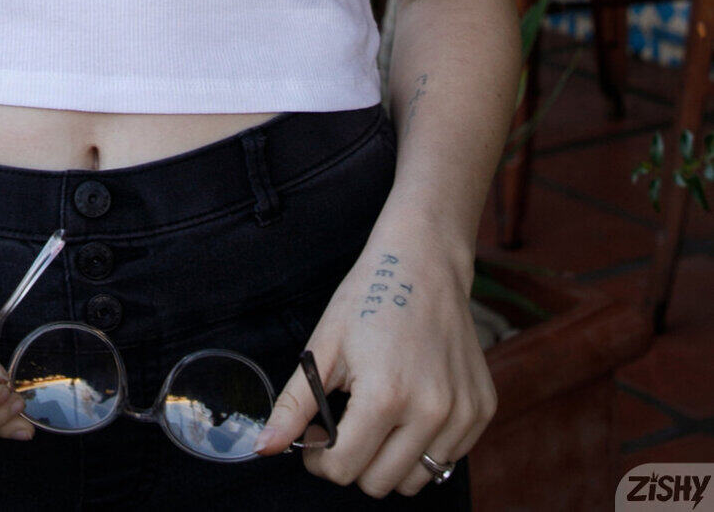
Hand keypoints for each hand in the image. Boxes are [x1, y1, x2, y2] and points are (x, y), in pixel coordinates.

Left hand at [255, 214, 496, 494]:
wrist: (424, 261)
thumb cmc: (369, 297)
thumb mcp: (323, 346)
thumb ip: (293, 405)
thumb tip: (264, 448)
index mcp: (385, 396)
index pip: (343, 469)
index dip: (319, 458)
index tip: (318, 434)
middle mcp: (431, 411)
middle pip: (378, 483)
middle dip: (353, 459)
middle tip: (347, 418)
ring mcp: (462, 413)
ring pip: (415, 480)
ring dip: (390, 459)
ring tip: (379, 412)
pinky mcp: (481, 410)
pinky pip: (446, 459)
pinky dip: (424, 444)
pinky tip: (412, 404)